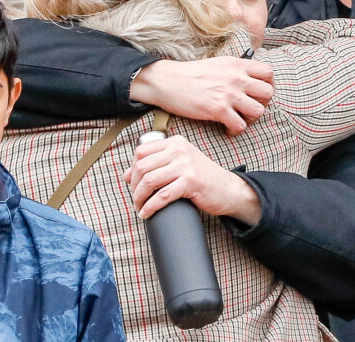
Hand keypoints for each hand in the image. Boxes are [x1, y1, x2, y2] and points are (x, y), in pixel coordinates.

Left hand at [123, 135, 261, 224]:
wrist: (228, 189)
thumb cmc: (203, 177)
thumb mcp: (180, 164)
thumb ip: (157, 164)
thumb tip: (126, 174)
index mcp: (175, 142)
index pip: (141, 151)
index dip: (132, 168)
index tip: (133, 183)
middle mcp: (179, 149)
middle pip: (142, 166)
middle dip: (134, 186)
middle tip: (136, 199)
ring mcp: (186, 164)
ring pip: (149, 181)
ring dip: (139, 199)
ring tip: (140, 208)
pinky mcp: (191, 181)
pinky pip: (162, 196)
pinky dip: (150, 207)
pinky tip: (147, 213)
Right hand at [129, 57, 273, 134]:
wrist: (168, 81)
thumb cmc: (192, 73)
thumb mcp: (219, 63)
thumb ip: (236, 69)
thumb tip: (249, 77)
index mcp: (237, 65)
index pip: (268, 73)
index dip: (267, 85)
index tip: (258, 93)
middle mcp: (237, 78)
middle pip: (268, 93)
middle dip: (262, 103)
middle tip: (250, 108)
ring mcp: (228, 94)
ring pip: (259, 111)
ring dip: (251, 118)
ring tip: (239, 119)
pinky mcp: (218, 109)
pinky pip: (241, 125)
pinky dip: (236, 130)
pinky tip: (227, 128)